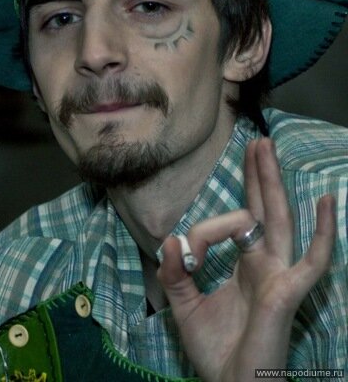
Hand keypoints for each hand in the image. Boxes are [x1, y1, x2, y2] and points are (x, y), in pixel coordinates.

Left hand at [157, 138, 335, 381]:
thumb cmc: (216, 352)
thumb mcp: (185, 306)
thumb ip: (175, 273)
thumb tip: (170, 238)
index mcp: (245, 265)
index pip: (229, 226)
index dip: (203, 229)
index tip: (183, 251)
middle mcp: (265, 263)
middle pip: (263, 209)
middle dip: (257, 175)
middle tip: (256, 143)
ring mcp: (279, 274)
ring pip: (280, 218)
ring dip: (273, 182)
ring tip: (267, 147)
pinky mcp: (288, 291)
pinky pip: (313, 259)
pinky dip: (324, 232)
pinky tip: (325, 200)